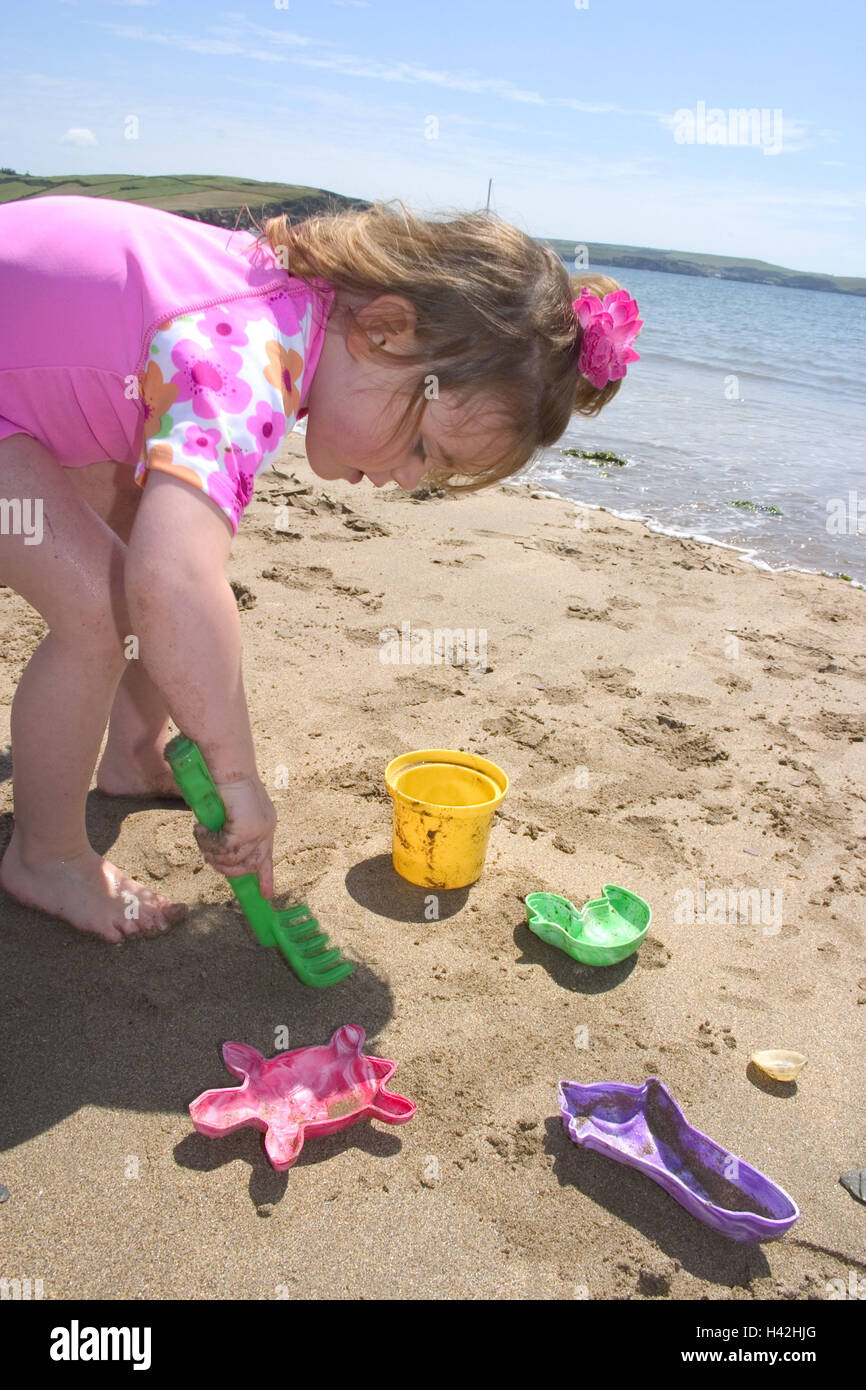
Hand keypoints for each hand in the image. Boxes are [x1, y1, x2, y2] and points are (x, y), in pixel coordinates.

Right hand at [193, 776, 277, 898]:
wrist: (226, 765)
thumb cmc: (223, 781)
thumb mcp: (230, 809)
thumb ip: (229, 829)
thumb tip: (219, 853)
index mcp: (265, 824)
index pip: (267, 857)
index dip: (266, 878)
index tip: (266, 896)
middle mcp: (266, 829)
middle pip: (249, 866)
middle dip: (226, 868)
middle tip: (209, 857)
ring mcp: (259, 830)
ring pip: (232, 859)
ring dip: (211, 851)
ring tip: (201, 835)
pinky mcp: (246, 830)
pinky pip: (223, 848)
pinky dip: (208, 842)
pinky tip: (200, 828)